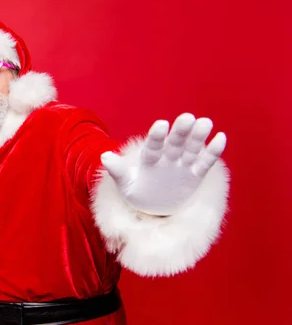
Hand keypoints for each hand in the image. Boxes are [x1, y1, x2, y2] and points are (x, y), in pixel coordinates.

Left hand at [100, 113, 226, 215]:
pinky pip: (205, 162)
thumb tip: (103, 157)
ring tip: (205, 123)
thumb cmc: (136, 191)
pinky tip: (220, 137)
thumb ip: (118, 170)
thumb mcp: (125, 184)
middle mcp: (167, 156)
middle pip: (175, 142)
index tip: (160, 124)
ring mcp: (182, 164)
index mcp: (149, 158)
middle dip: (180, 131)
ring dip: (198, 137)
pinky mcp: (195, 174)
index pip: (152, 145)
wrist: (152, 206)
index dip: (156, 136)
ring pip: (191, 148)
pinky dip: (213, 151)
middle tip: (187, 118)